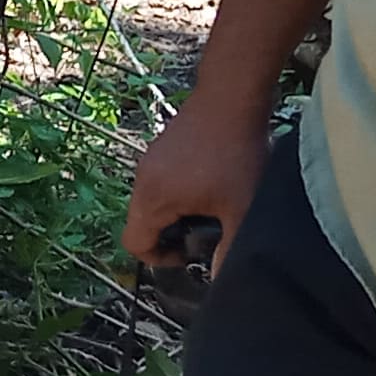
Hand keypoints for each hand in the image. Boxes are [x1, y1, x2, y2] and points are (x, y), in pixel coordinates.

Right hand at [123, 92, 272, 274]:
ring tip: (211, 205)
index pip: (135, 244)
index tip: (189, 252)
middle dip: (169, 235)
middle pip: (142, 223)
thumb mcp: (241, 208)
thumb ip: (230, 249)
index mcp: (154, 198)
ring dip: (174, 212)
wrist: (232, 98)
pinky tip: (210, 182)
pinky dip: (177, 191)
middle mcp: (143, 179)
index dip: (159, 259)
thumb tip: (221, 277)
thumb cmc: (236, 154)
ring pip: (151, 202)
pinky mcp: (161, 146)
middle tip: (204, 230)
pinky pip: (159, 181)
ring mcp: (150, 160)